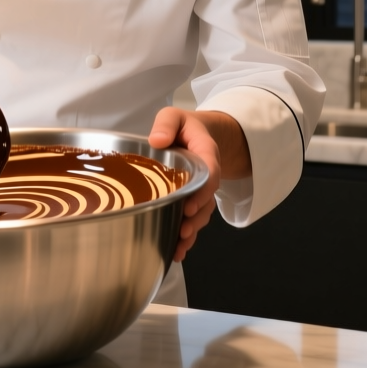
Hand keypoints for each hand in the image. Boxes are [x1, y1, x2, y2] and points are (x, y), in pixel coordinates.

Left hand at [148, 107, 250, 261]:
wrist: (194, 135)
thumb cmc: (182, 127)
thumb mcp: (173, 116)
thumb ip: (167, 124)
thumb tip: (157, 140)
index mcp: (205, 153)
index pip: (210, 172)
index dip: (203, 191)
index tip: (190, 205)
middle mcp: (206, 175)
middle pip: (207, 199)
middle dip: (197, 217)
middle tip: (184, 230)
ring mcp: (200, 190)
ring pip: (201, 214)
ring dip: (192, 231)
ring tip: (179, 246)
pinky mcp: (192, 201)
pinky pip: (194, 219)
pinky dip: (187, 236)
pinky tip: (176, 252)